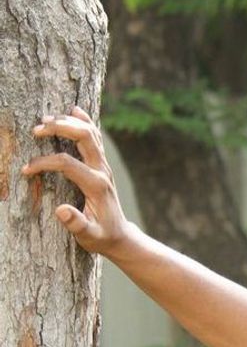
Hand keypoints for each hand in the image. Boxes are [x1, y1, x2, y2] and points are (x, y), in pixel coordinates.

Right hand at [22, 107, 135, 258]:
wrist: (119, 235)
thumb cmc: (101, 237)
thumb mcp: (89, 237)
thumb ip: (77, 224)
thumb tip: (61, 210)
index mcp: (96, 185)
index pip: (67, 163)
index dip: (44, 163)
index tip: (26, 170)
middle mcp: (102, 170)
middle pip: (83, 136)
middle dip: (59, 128)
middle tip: (36, 130)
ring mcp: (103, 165)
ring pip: (90, 132)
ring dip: (67, 121)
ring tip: (45, 120)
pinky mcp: (102, 163)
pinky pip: (95, 136)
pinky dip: (84, 121)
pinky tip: (74, 110)